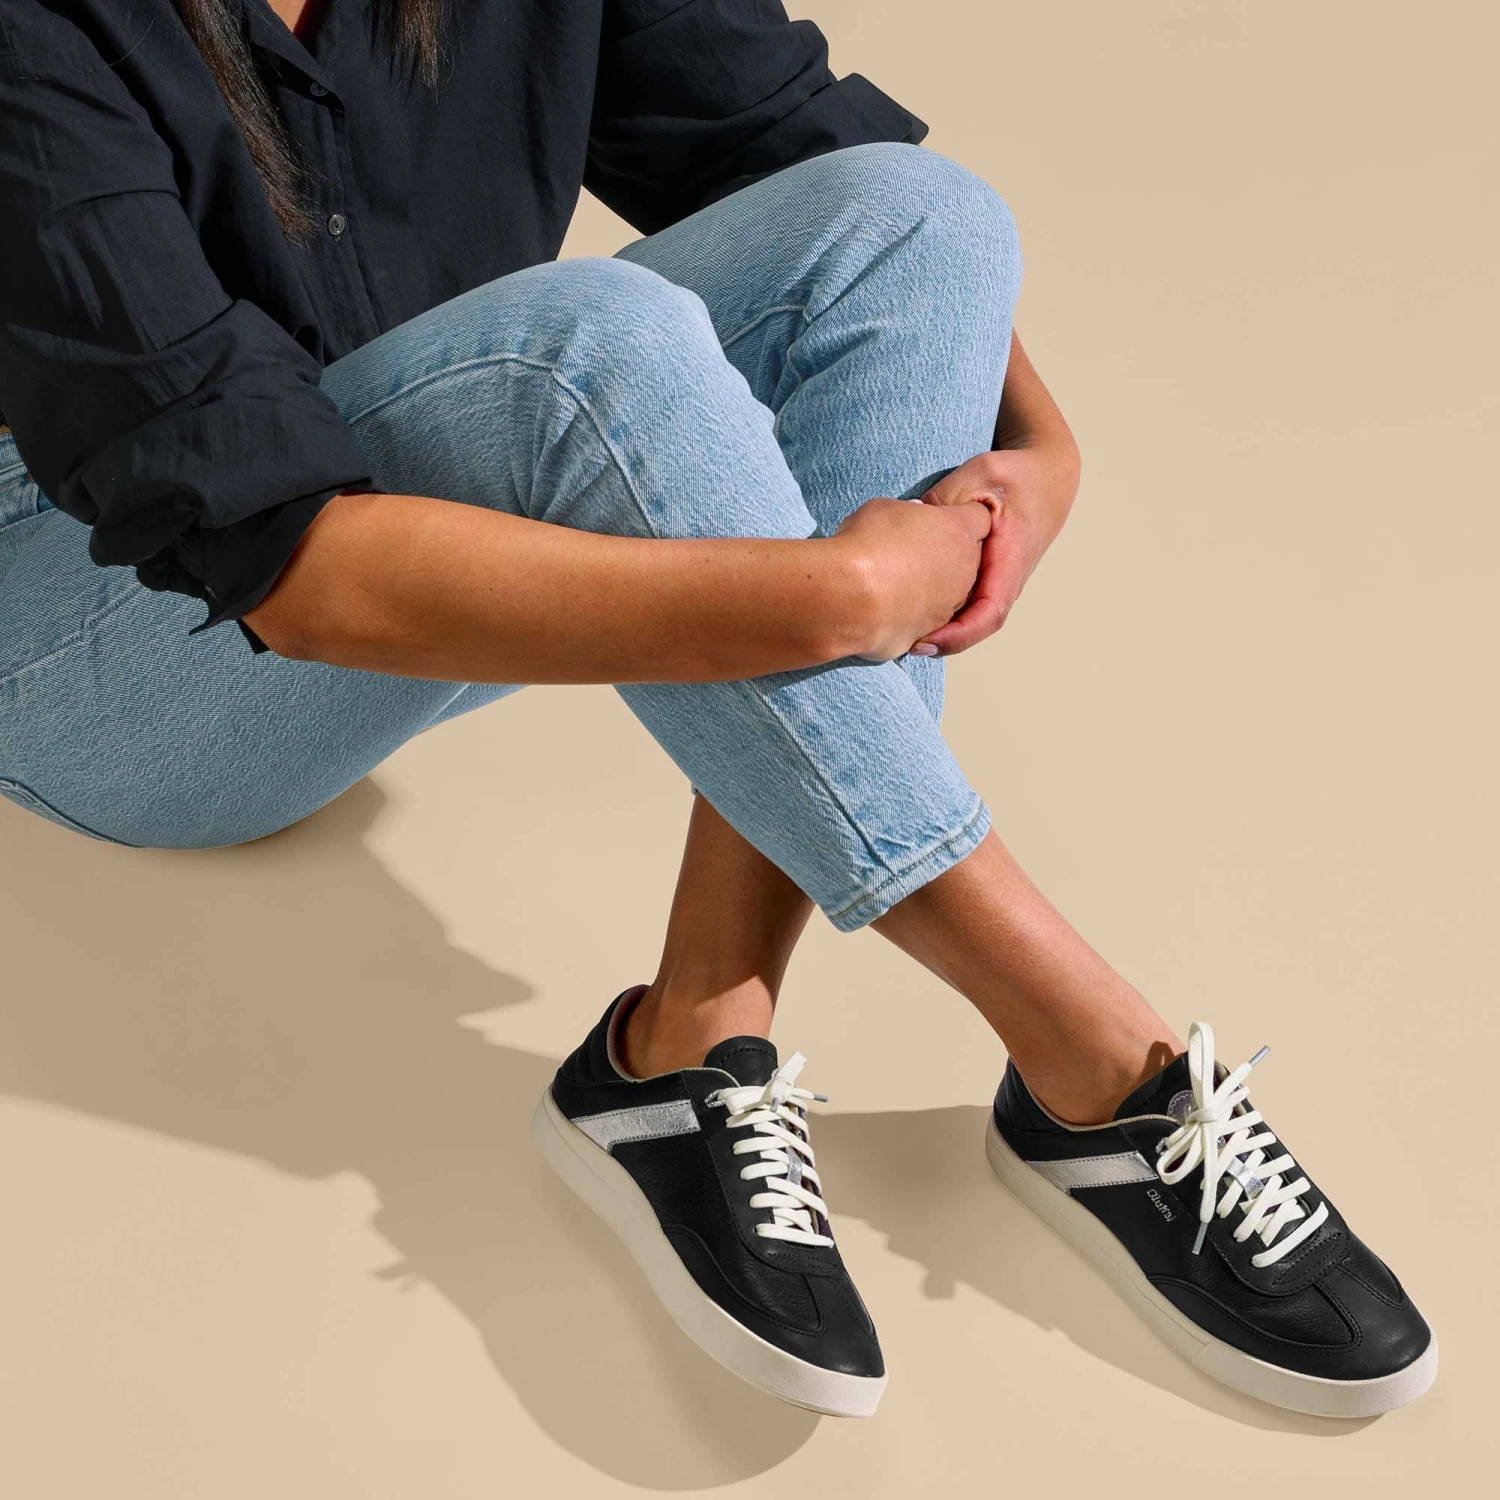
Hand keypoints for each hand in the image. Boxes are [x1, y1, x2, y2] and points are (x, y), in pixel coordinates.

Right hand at [832, 495, 991, 661]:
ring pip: (948, 593)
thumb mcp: (884, 510)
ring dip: (927, 586)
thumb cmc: (866, 546)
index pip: (978, 517)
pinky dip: (909, 614)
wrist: (849, 597)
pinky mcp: (929, 632)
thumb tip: (902, 527)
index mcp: (959, 530)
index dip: (956, 517)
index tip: (935, 520)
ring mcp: (949, 605)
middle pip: (966, 558)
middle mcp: (964, 569)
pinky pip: (924, 620)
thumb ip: (907, 517)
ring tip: (889, 581)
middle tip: (907, 551)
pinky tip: (881, 606)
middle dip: (944, 554)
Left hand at [915, 437, 1079, 655]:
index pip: (989, 612)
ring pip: (970, 618)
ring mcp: (999, 581)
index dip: (958, 634)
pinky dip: (941, 612)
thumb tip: (907, 523)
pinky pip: (966, 604)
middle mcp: (1007, 579)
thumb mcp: (979, 475)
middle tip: (897, 642)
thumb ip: (945, 502)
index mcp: (1010, 558)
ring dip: (939, 630)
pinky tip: (910, 610)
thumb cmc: (1013, 476)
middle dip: (940, 640)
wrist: (1047, 476)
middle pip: (976, 625)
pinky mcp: (988, 578)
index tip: (924, 641)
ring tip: (898, 633)